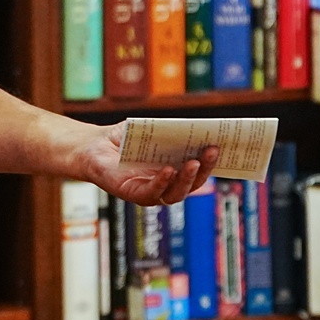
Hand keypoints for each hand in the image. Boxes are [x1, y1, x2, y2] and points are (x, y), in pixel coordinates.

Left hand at [76, 122, 219, 206]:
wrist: (91, 146)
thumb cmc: (123, 138)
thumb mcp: (149, 128)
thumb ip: (170, 129)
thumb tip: (196, 124)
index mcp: (174, 169)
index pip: (198, 169)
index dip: (213, 162)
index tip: (227, 146)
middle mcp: (165, 184)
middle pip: (192, 183)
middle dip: (204, 168)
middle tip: (213, 150)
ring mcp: (150, 191)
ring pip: (175, 193)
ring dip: (186, 179)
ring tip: (193, 162)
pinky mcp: (132, 194)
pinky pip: (151, 193)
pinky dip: (161, 183)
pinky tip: (167, 170)